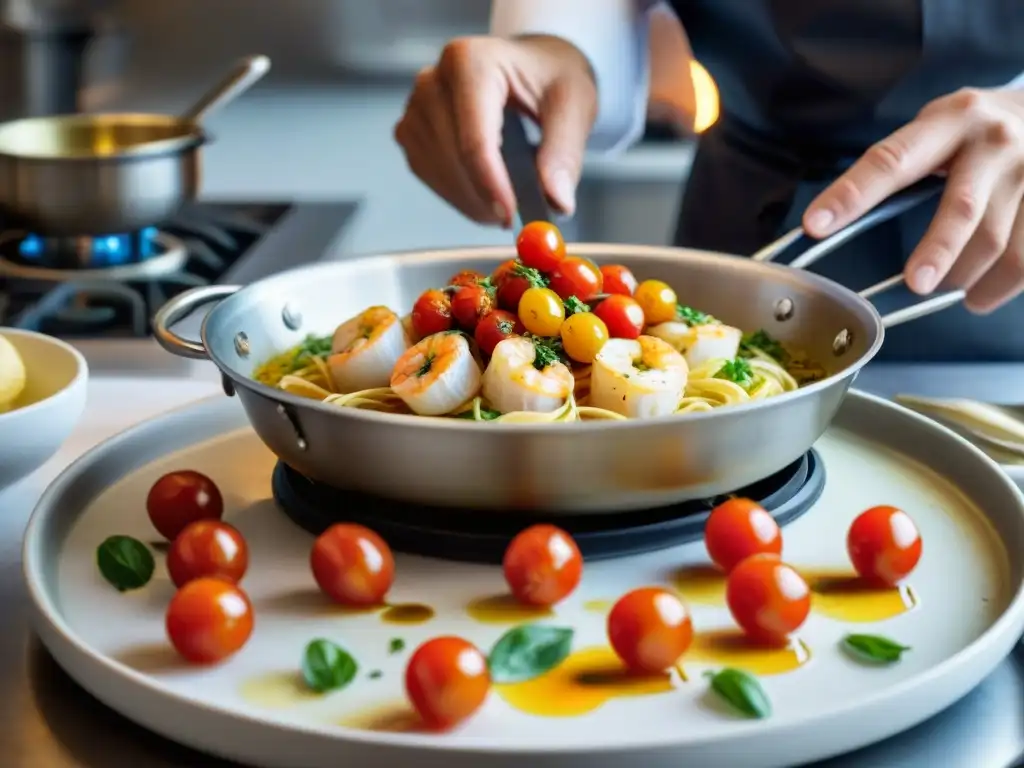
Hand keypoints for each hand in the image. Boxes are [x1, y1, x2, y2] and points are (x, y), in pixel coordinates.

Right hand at [394, 35, 596, 226]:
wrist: (530, 67)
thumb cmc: (550, 78)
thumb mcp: (574, 105)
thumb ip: (564, 153)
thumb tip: (557, 203)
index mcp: (471, 62)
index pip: (474, 138)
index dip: (490, 184)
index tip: (512, 216)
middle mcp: (434, 80)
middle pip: (452, 157)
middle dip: (484, 197)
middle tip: (517, 216)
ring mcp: (416, 106)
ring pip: (437, 171)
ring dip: (472, 200)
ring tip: (507, 202)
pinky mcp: (411, 130)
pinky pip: (428, 174)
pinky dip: (458, 194)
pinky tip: (485, 194)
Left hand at [803, 87, 1023, 313]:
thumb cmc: (972, 130)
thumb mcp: (934, 129)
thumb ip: (897, 167)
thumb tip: (833, 223)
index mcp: (947, 121)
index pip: (890, 161)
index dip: (851, 195)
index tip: (816, 225)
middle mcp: (992, 142)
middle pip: (962, 208)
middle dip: (937, 250)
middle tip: (916, 284)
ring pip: (997, 240)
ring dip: (964, 275)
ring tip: (944, 291)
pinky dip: (999, 285)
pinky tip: (978, 295)